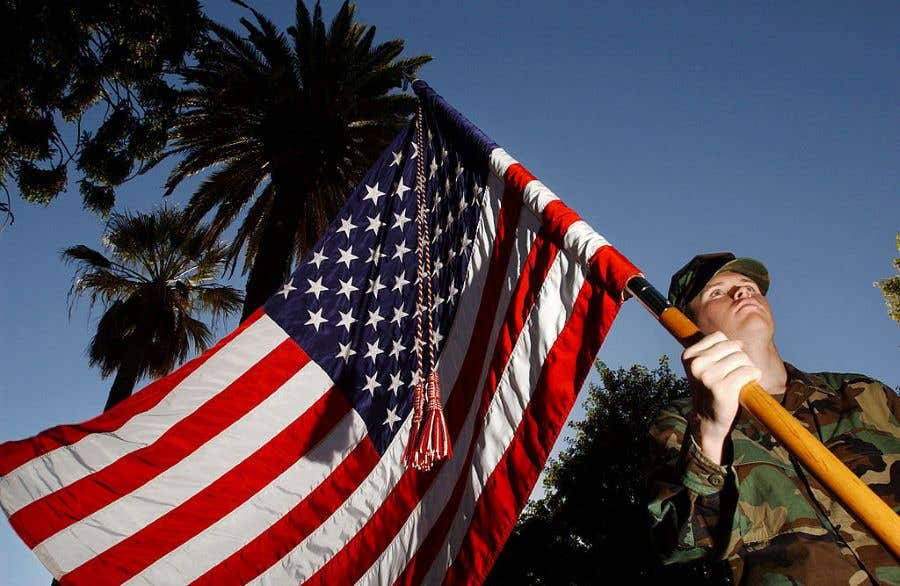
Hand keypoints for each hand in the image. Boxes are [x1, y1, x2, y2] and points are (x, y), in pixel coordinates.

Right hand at [682, 331, 760, 462]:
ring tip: (741, 380)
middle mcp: (696, 364)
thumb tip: (739, 342)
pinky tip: (748, 384)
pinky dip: (754, 376)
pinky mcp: (722, 388)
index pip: (719, 337)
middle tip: (736, 373)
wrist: (708, 420)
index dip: (729, 348)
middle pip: (733, 346)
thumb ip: (715, 351)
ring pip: (742, 358)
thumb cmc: (711, 390)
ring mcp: (708, 376)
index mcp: (689, 355)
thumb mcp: (704, 367)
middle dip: (741, 358)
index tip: (726, 364)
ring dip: (748, 368)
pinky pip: (748, 371)